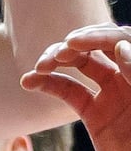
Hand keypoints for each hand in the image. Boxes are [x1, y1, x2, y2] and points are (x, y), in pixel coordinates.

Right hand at [23, 25, 130, 150]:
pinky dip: (47, 83)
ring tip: (39, 66)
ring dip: (57, 59)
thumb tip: (119, 46)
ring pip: (81, 65)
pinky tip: (29, 81)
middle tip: (58, 54)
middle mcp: (129, 78)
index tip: (75, 42)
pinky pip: (69, 91)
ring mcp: (113, 95)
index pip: (121, 40)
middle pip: (99, 47)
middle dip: (75, 46)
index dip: (98, 36)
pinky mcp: (96, 114)